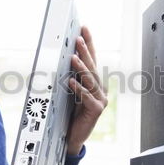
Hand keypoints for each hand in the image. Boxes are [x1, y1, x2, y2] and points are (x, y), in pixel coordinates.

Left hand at [66, 25, 107, 154]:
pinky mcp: (96, 110)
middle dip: (85, 51)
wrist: (71, 136)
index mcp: (93, 82)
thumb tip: (63, 58)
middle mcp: (99, 88)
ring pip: (90, 80)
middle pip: (92, 66)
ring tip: (73, 57)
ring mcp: (100, 99)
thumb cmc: (70, 113)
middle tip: (78, 38)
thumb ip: (71, 76)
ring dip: (81, 68)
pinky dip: (78, 89)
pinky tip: (71, 82)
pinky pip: (86, 97)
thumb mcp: (70, 91)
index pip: (91, 58)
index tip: (84, 28)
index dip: (89, 43)